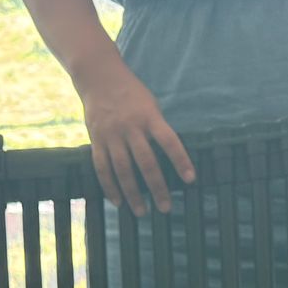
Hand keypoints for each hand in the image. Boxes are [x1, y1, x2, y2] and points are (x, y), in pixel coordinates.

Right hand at [79, 57, 194, 215]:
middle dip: (157, 187)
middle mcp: (130, 127)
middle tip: (165, 208)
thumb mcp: (150, 104)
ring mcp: (112, 134)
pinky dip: (110, 187)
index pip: (169, 141)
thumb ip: (158, 128)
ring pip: (123, 170)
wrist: (99, 76)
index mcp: (149, 116)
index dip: (181, 160)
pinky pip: (102, 168)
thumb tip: (170, 157)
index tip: (190, 179)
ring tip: (142, 212)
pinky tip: (118, 202)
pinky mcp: (96, 139)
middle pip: (146, 162)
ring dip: (133, 194)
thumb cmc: (131, 93)